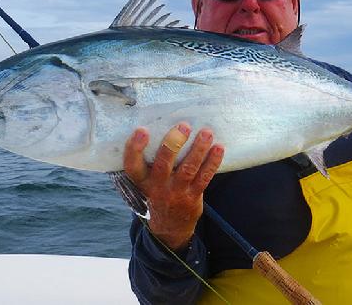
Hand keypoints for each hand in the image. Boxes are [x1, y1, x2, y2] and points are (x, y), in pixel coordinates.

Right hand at [123, 122, 223, 249]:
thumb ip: (150, 161)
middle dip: (173, 144)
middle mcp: (157, 187)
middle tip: (183, 126)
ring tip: (206, 132)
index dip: (135, 148)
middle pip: (163, 164)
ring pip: (188, 169)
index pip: (132, 166)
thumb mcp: (145, 182)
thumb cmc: (157, 192)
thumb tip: (164, 125)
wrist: (169, 226)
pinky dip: (212, 162)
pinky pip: (204, 177)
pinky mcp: (193, 196)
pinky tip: (218, 148)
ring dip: (198, 149)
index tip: (142, 130)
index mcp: (142, 181)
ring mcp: (176, 193)